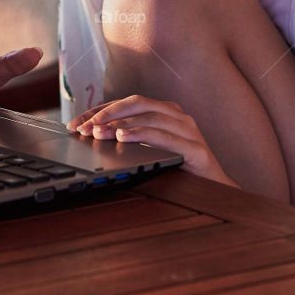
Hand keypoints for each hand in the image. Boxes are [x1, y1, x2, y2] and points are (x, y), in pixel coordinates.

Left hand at [67, 94, 239, 187]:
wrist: (217, 192)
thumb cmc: (182, 170)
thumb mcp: (152, 151)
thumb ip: (132, 140)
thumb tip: (94, 136)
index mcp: (166, 112)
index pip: (126, 104)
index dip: (99, 110)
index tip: (76, 123)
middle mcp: (178, 115)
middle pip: (136, 103)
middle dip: (106, 113)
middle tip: (83, 127)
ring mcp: (189, 130)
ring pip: (148, 116)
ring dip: (119, 123)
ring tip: (97, 132)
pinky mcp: (196, 148)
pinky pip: (164, 136)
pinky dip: (141, 134)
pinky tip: (122, 138)